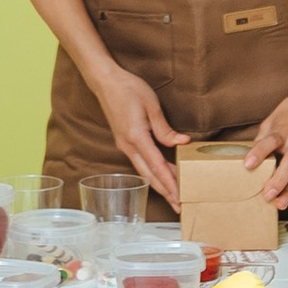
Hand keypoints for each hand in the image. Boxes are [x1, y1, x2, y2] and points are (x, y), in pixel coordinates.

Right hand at [94, 63, 186, 210]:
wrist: (105, 82)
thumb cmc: (128, 89)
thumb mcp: (151, 106)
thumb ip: (165, 129)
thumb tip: (181, 143)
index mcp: (136, 137)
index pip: (157, 166)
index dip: (170, 183)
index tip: (179, 197)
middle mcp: (128, 145)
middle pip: (149, 175)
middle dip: (165, 192)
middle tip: (179, 206)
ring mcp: (124, 145)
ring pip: (144, 171)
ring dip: (159, 184)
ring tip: (173, 196)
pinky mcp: (124, 141)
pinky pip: (140, 162)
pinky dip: (152, 172)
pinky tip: (161, 175)